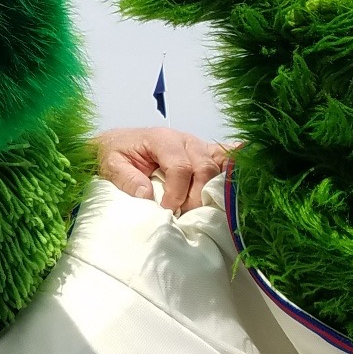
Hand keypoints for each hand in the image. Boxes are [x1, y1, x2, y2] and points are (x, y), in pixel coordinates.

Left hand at [97, 127, 228, 212]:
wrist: (117, 143)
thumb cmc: (115, 154)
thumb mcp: (111, 164)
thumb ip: (127, 178)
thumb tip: (147, 195)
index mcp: (162, 139)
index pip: (180, 167)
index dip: (177, 193)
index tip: (167, 210)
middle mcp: (185, 139)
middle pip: (203, 168)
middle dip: (196, 196)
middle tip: (183, 214)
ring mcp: (197, 145)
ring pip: (217, 167)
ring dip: (211, 191)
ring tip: (199, 209)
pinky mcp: (204, 153)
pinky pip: (224, 158)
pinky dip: (232, 169)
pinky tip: (241, 180)